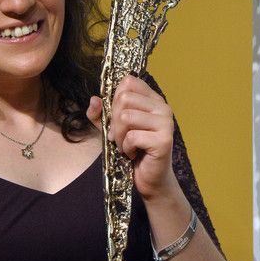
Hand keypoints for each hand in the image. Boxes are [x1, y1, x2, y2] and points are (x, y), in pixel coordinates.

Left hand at [86, 75, 176, 199]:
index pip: (129, 82)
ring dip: (119, 136)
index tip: (116, 117)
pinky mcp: (163, 140)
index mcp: (152, 99)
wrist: (150, 179)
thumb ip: (101, 114)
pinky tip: (133, 153)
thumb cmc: (133, 150)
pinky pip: (132, 136)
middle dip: (113, 120)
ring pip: (126, 117)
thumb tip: (94, 99)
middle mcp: (162, 107)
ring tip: (125, 145)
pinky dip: (126, 148)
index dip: (114, 98)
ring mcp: (165, 122)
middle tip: (118, 136)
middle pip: (124, 99)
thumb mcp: (112, 129)